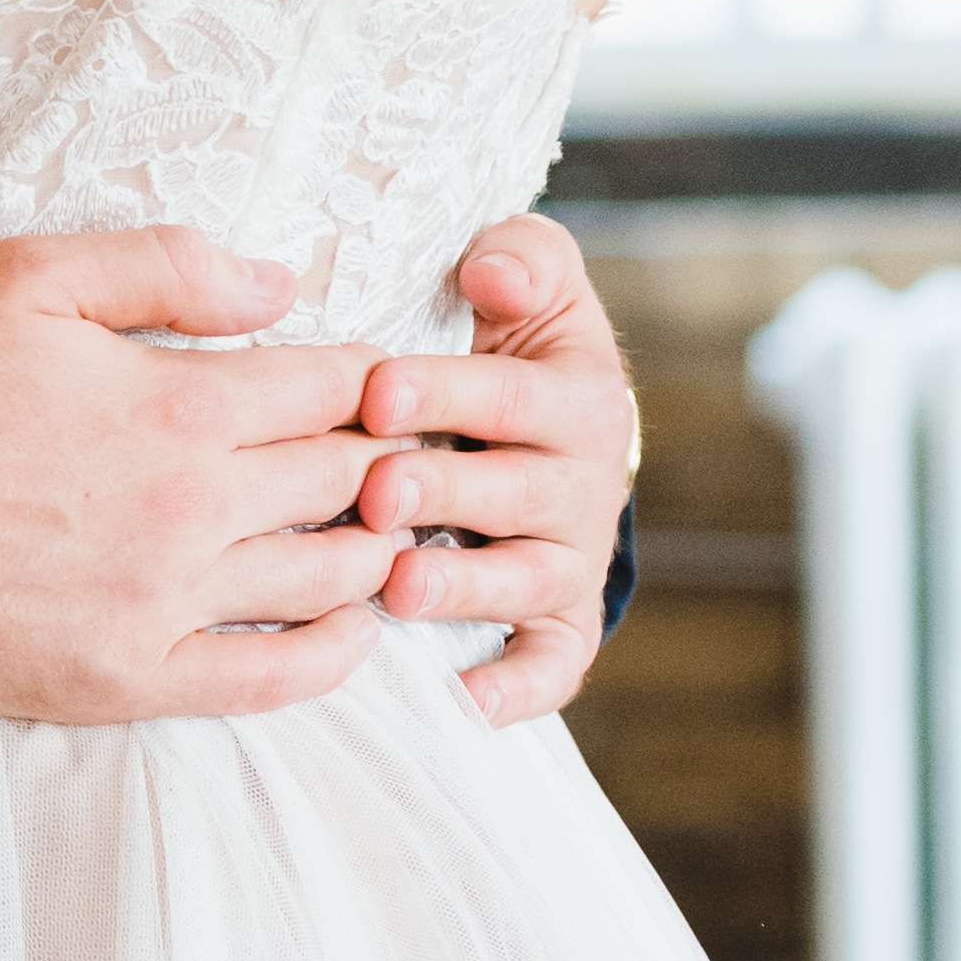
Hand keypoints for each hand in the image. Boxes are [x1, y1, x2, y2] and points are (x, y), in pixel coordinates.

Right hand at [0, 229, 399, 723]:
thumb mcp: (27, 277)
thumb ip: (166, 268)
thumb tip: (282, 281)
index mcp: (176, 405)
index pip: (332, 386)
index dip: (371, 375)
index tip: (381, 378)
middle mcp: (190, 510)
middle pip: (345, 480)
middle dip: (384, 456)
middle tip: (399, 450)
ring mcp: (162, 605)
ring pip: (328, 580)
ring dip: (373, 550)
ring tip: (381, 528)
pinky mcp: (125, 680)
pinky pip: (269, 681)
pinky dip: (329, 656)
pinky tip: (347, 629)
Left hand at [355, 212, 639, 724]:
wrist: (552, 426)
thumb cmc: (511, 342)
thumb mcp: (529, 279)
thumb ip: (518, 259)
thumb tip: (492, 276)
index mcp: (577, 397)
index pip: (507, 395)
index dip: (444, 392)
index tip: (376, 394)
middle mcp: (583, 485)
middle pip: (514, 492)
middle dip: (442, 492)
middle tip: (376, 494)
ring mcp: (571, 559)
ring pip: (525, 581)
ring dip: (464, 586)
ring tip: (399, 587)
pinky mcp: (560, 621)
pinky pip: (550, 663)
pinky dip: (516, 687)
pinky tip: (464, 701)